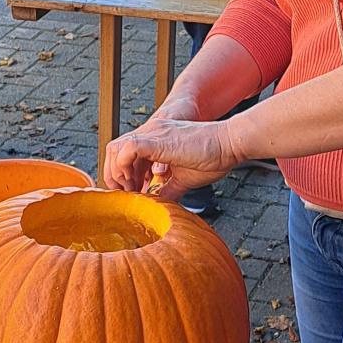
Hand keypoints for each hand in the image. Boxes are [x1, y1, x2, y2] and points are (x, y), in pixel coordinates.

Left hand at [104, 114, 240, 198]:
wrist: (229, 143)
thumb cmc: (213, 157)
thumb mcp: (183, 179)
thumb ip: (168, 190)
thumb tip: (159, 208)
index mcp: (154, 141)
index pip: (123, 154)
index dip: (121, 176)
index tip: (132, 194)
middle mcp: (149, 134)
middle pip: (113, 150)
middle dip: (113, 176)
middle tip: (126, 195)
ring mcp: (152, 135)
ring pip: (114, 148)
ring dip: (116, 172)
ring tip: (129, 190)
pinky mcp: (157, 140)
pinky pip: (127, 149)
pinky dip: (123, 167)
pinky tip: (134, 182)